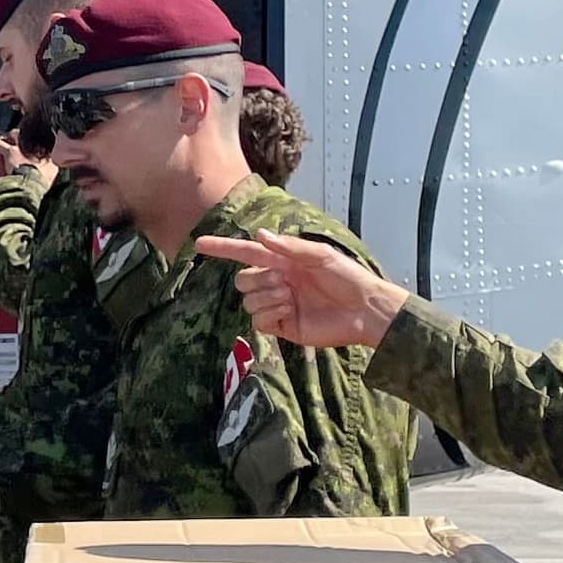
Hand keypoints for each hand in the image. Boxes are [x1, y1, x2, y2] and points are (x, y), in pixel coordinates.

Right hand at [192, 228, 408, 348]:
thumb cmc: (348, 278)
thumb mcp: (321, 255)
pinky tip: (288, 310)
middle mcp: (277, 282)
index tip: (199, 244)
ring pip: (248, 300)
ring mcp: (278, 305)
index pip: (245, 253)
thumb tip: (259, 236)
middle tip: (283, 282)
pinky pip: (258, 320)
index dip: (222, 249)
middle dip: (257, 279)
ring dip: (267, 296)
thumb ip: (289, 246)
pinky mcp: (282, 326)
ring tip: (291, 297)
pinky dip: (270, 313)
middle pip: (242, 279)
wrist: (364, 310)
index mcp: (283, 261)